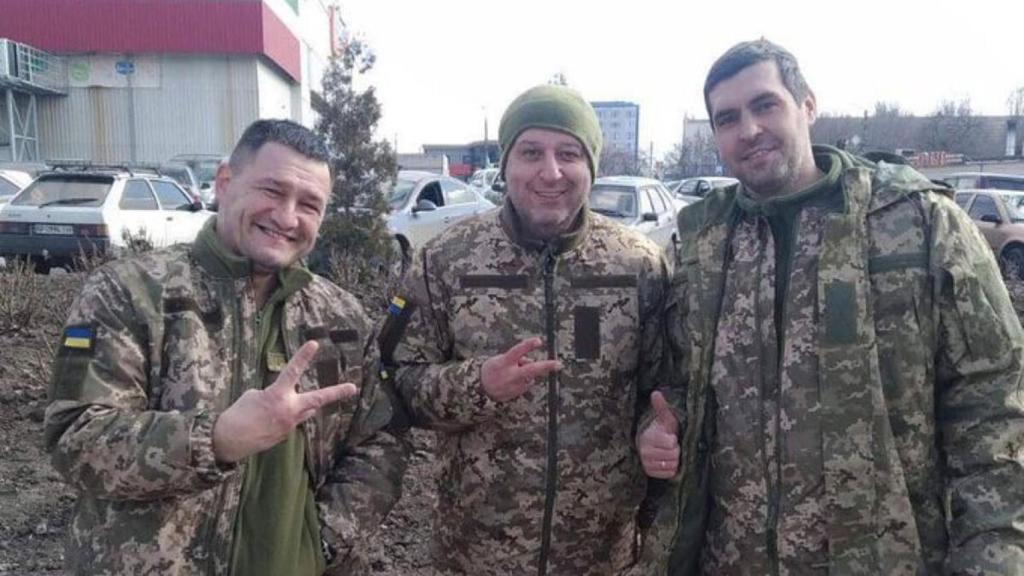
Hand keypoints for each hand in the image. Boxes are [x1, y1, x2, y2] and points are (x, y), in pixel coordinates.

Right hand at [212, 340, 358, 462]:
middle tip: (353, 388)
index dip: (303, 356)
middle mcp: (289, 410)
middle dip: (336, 393)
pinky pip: (290, 421)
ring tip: (285, 404)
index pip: (293, 371)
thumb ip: (274, 393)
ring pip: (305, 410)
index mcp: (277, 395)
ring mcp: (289, 425)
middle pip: (318, 398)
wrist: (228, 442)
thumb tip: (284, 398)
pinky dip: (282, 417)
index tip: (315, 343)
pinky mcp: (285, 435)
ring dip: (303, 404)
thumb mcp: (254, 395)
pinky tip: (266, 422)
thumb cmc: (237, 414)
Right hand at [480, 337, 560, 401]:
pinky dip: (523, 381)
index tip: (538, 341)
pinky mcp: (517, 393)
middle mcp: (510, 375)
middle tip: (558, 364)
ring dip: (527, 373)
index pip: (517, 351)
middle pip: (532, 369)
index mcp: (504, 362)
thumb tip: (529, 361)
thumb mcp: (499, 359)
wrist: (480, 390)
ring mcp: (514, 386)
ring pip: (530, 376)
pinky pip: (526, 384)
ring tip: (512, 374)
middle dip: (546, 366)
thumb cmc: (491, 370)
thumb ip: (515, 358)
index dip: (528, 345)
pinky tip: (512, 382)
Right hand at [638, 391, 679, 478]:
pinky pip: (669, 473)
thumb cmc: (659, 430)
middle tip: (670, 446)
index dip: (674, 440)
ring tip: (668, 453)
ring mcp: (646, 463)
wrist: (648, 445)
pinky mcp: (650, 472)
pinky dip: (671, 468)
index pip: (671, 443)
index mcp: (648, 437)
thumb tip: (656, 393)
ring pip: (672, 465)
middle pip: (673, 455)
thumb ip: (661, 407)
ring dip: (674, 459)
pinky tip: (666, 461)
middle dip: (675, 450)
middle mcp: (645, 451)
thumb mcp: (663, 418)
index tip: (670, 436)